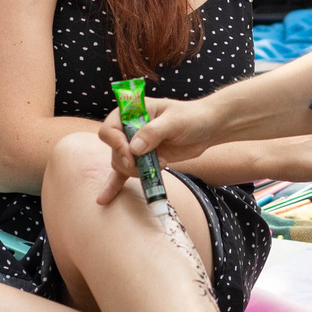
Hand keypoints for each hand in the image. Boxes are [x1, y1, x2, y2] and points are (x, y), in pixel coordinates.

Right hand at [93, 95, 229, 204]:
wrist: (207, 128)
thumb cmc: (192, 117)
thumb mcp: (175, 120)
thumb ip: (154, 132)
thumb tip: (134, 148)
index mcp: (132, 111)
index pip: (110, 129)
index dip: (117, 144)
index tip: (131, 155)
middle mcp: (129, 128)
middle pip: (114, 150)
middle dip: (129, 162)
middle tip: (149, 164)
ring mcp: (135, 145)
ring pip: (120, 164)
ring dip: (136, 171)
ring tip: (160, 165)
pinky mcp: (142, 161)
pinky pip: (123, 174)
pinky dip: (115, 185)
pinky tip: (104, 199)